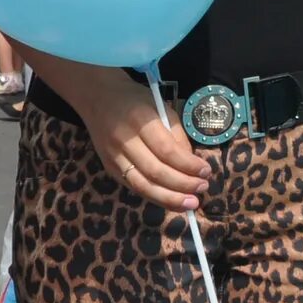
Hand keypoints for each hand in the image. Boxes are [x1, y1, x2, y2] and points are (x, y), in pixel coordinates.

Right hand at [71, 71, 212, 211]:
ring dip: (169, 198)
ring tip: (190, 204)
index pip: (167, 150)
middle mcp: (125, 141)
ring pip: (143, 185)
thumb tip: (191, 165)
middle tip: (202, 188)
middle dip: (182, 185)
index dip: (188, 165)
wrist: (96, 98)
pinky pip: (134, 187)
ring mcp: (114, 157)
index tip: (206, 171)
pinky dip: (155, 196)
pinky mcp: (109, 168)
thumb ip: (176, 135)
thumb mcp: (160, 106)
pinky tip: (171, 201)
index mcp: (140, 120)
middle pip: (156, 171)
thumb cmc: (134, 99)